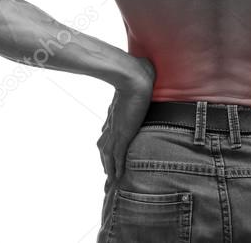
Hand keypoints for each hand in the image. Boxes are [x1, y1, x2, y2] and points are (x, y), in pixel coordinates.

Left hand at [97, 56, 154, 183]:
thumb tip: (145, 67)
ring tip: (111, 183)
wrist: (135, 75)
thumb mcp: (137, 78)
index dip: (108, 146)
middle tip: (107, 178)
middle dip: (106, 162)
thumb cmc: (138, 71)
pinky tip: (117, 177)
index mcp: (116, 113)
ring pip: (109, 156)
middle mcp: (114, 124)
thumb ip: (140, 77)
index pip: (108, 134)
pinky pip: (118, 156)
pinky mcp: (122, 134)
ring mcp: (117, 129)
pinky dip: (117, 168)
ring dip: (110, 170)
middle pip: (105, 148)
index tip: (107, 156)